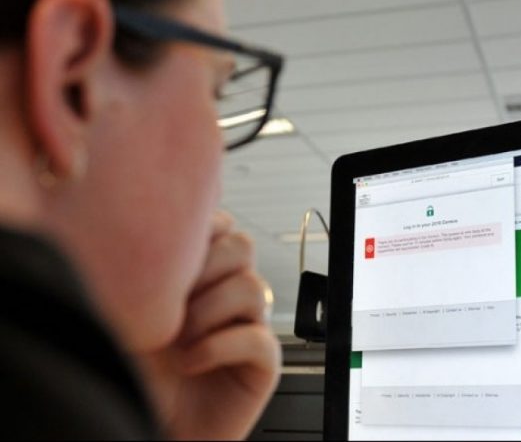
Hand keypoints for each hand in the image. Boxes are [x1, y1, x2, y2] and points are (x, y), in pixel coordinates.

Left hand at [136, 212, 281, 439]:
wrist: (155, 428)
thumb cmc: (137, 376)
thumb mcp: (129, 316)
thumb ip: (142, 275)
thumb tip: (140, 234)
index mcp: (202, 277)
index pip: (220, 227)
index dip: (201, 231)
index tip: (170, 258)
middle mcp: (229, 297)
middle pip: (242, 246)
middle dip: (204, 269)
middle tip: (173, 302)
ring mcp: (249, 327)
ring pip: (252, 287)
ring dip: (208, 311)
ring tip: (179, 340)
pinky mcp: (263, 363)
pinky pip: (258, 338)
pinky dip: (219, 347)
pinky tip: (191, 362)